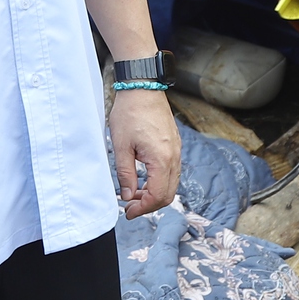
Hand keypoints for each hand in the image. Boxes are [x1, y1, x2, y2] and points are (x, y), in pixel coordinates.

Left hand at [110, 89, 179, 218]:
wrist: (142, 88)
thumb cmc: (130, 113)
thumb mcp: (121, 146)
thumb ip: (125, 174)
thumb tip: (128, 196)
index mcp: (162, 159)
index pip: (157, 196)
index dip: (143, 208)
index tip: (128, 212)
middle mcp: (174, 157)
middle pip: (168, 194)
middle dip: (149, 204)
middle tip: (130, 206)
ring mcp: (176, 150)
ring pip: (171, 183)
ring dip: (154, 193)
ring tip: (134, 193)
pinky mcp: (174, 145)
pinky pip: (171, 171)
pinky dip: (159, 181)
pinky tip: (143, 178)